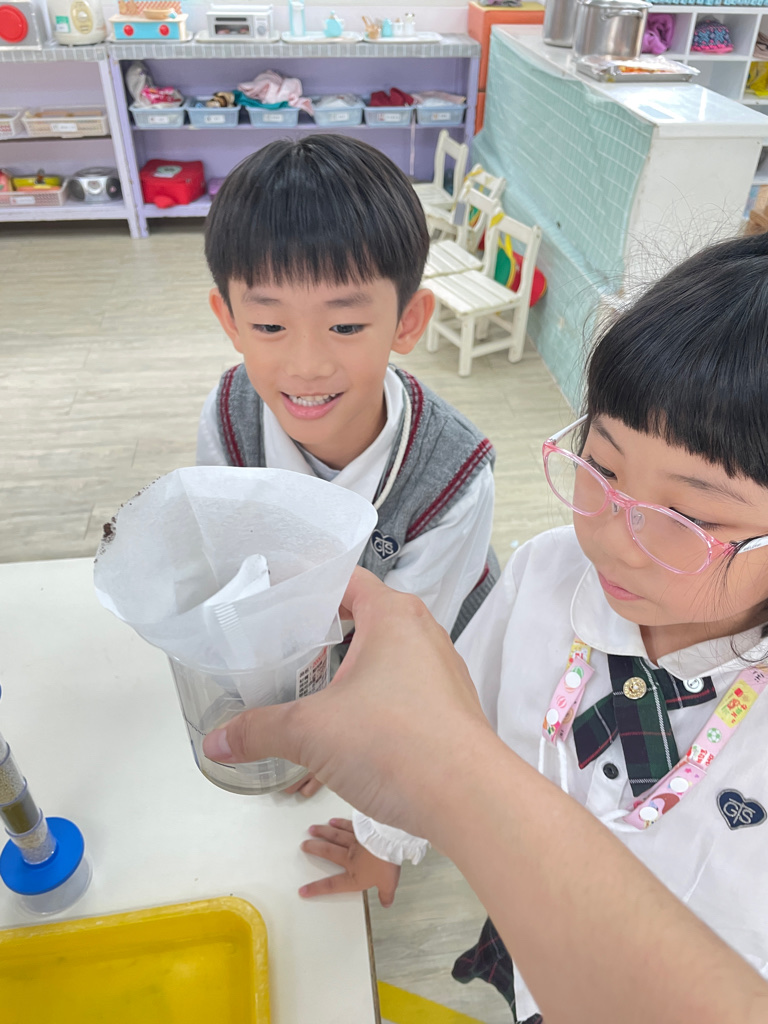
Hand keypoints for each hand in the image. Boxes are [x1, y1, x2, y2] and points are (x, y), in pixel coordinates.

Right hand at [203, 568, 490, 841]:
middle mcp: (423, 632)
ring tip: (310, 684)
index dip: (310, 585)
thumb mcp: (311, 732)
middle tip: (282, 646)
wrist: (470, 798)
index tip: (275, 600)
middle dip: (325, 629)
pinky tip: (349, 722)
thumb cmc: (392, 742)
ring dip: (351, 665)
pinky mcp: (450, 705)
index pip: (347, 579)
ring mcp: (442, 669)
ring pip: (386, 653)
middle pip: (365, 615)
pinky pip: (404, 684)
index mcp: (393, 616)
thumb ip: (259, 731)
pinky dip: (375, 692)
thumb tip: (213, 744)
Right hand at [300, 817, 400, 906]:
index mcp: (355, 875)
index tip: (304, 890)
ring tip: (312, 830)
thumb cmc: (387, 863)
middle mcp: (351, 857)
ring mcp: (355, 841)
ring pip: (335, 836)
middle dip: (314, 849)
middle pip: (328, 852)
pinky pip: (348, 825)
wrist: (391, 842)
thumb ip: (386, 894)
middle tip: (304, 845)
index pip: (332, 885)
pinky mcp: (361, 829)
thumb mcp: (389, 885)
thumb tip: (386, 903)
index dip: (317, 888)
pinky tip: (333, 820)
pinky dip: (339, 823)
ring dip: (322, 832)